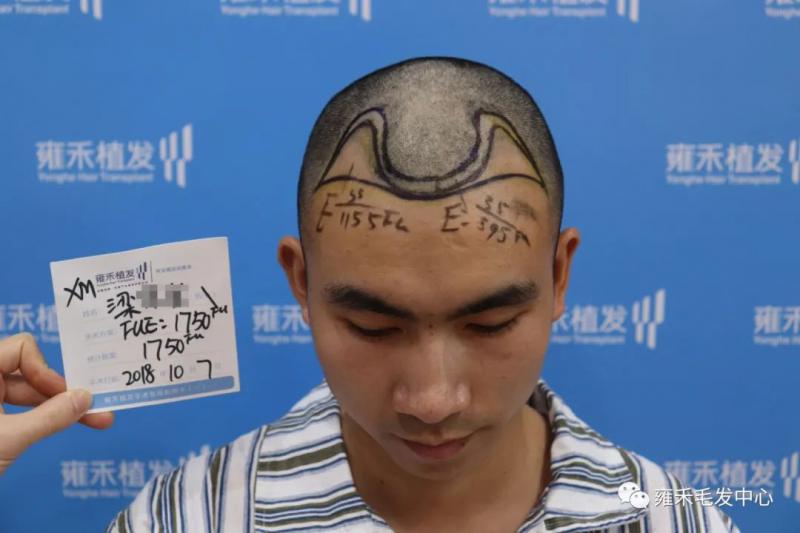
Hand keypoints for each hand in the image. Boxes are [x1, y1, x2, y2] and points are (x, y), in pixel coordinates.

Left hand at [0, 332, 113, 474]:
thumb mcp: (7, 440)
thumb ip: (49, 417)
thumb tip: (85, 399)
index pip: (21, 348)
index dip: (43, 368)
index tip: (62, 394)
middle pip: (29, 372)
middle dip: (61, 391)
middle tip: (94, 407)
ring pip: (28, 393)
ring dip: (58, 407)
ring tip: (95, 421)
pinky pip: (20, 409)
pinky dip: (42, 417)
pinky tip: (68, 423)